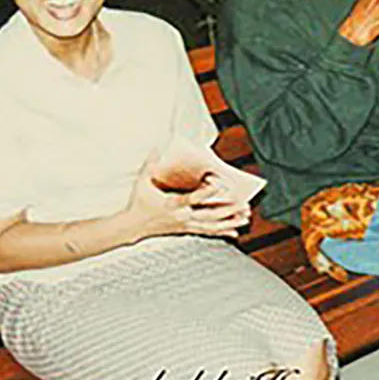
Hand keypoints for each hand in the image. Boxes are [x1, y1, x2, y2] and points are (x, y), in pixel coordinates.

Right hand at [126, 151, 249, 240]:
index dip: (204, 193)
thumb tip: (157, 147)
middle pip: (208, 215)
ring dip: (229, 222)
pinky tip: (234, 233)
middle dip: (227, 210)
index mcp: (171, 204)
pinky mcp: (186, 229)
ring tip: (245, 218)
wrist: (133, 227)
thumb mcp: (142, 182)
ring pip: (211, 225)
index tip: (216, 185)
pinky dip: (221, 232)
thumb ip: (151, 164)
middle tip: (243, 204)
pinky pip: (207, 232)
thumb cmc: (139, 203)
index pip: (190, 198)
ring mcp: (185, 224)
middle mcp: (181, 216)